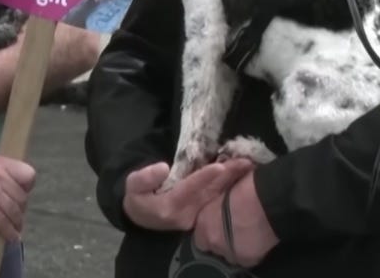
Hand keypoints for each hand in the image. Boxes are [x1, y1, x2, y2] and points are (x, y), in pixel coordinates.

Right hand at [0, 156, 36, 241]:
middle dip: (20, 209)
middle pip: (23, 198)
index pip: (29, 174)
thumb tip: (23, 190)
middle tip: (14, 215)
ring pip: (16, 213)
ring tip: (14, 227)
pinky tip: (10, 237)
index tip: (21, 193)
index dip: (27, 186)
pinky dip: (10, 234)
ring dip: (17, 223)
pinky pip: (6, 226)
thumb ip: (4, 175)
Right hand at [122, 160, 254, 231]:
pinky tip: (241, 173)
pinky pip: (216, 197)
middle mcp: (186, 215)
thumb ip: (144, 178)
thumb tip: (163, 168)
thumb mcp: (132, 185)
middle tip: (245, 163)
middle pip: (209, 194)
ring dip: (232, 180)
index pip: (188, 191)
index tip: (219, 167)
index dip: (203, 178)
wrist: (142, 215)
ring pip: (216, 195)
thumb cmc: (138, 196)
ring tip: (247, 165)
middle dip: (227, 178)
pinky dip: (229, 184)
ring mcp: (197, 215)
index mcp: (168, 208)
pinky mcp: (203, 213)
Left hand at [192, 171, 278, 266]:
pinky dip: (251, 252)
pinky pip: (246, 260)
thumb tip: (217, 211)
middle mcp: (212, 239)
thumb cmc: (244, 188)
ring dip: (236, 248)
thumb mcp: (221, 193)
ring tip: (248, 234)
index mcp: (204, 222)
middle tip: (236, 229)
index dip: (211, 232)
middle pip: (214, 247)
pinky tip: (258, 240)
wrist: (265, 198)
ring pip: (230, 255)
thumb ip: (215, 208)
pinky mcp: (246, 258)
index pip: (200, 238)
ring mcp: (229, 252)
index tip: (219, 227)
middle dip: (223, 241)